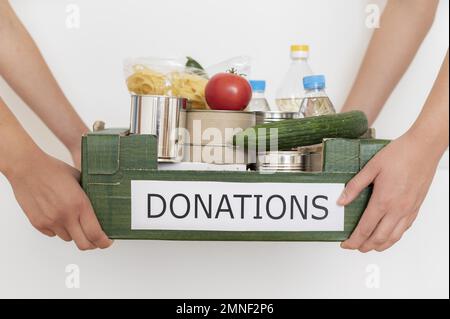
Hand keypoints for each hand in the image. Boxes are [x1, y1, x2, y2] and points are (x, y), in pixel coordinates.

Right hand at [5, 149, 112, 249]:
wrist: (27, 167)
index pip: (95, 234)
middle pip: (84, 244)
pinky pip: (53, 234)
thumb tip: (99, 207)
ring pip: (68, 239)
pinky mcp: (38, 223)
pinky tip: (58, 216)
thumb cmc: (54, 170)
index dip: (104, 242)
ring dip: (74, 234)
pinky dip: (58, 229)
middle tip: (95, 238)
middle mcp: (65, 216)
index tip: (107, 241)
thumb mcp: (80, 179)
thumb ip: (89, 195)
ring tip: (73, 219)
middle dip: (92, 244)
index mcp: (79, 204)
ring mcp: (51, 221)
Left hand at [337, 132, 439, 251]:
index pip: (365, 229)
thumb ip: (354, 186)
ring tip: (368, 246)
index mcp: (383, 200)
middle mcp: (398, 209)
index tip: (345, 244)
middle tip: (353, 246)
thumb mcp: (370, 168)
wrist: (423, 147)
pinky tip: (388, 234)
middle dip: (364, 246)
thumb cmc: (400, 154)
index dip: (353, 240)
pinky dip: (394, 237)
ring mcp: (409, 209)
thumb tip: (341, 201)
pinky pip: (405, 229)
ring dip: (380, 245)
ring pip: (394, 237)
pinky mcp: (416, 207)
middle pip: (379, 238)